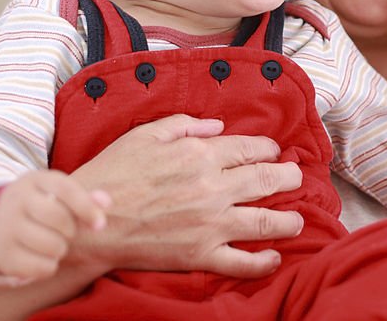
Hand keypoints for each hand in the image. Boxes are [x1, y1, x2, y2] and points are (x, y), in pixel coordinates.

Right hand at [0, 170, 110, 282]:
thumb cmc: (39, 206)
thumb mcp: (57, 194)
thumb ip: (84, 197)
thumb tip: (106, 203)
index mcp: (36, 180)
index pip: (66, 190)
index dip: (87, 208)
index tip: (100, 225)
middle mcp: (17, 199)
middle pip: (60, 219)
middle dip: (71, 231)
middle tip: (65, 232)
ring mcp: (6, 226)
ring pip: (51, 245)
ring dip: (61, 249)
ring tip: (54, 244)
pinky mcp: (1, 254)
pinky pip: (40, 267)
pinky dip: (49, 267)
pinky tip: (42, 257)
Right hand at [68, 114, 303, 277]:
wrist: (89, 223)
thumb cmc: (112, 174)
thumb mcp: (144, 135)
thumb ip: (184, 124)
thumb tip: (217, 126)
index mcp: (199, 155)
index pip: (248, 148)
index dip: (267, 148)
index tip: (273, 151)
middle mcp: (211, 188)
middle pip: (266, 181)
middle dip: (288, 177)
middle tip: (295, 177)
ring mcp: (209, 224)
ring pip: (263, 221)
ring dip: (287, 219)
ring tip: (297, 219)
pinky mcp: (200, 254)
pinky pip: (240, 262)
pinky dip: (262, 262)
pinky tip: (275, 257)